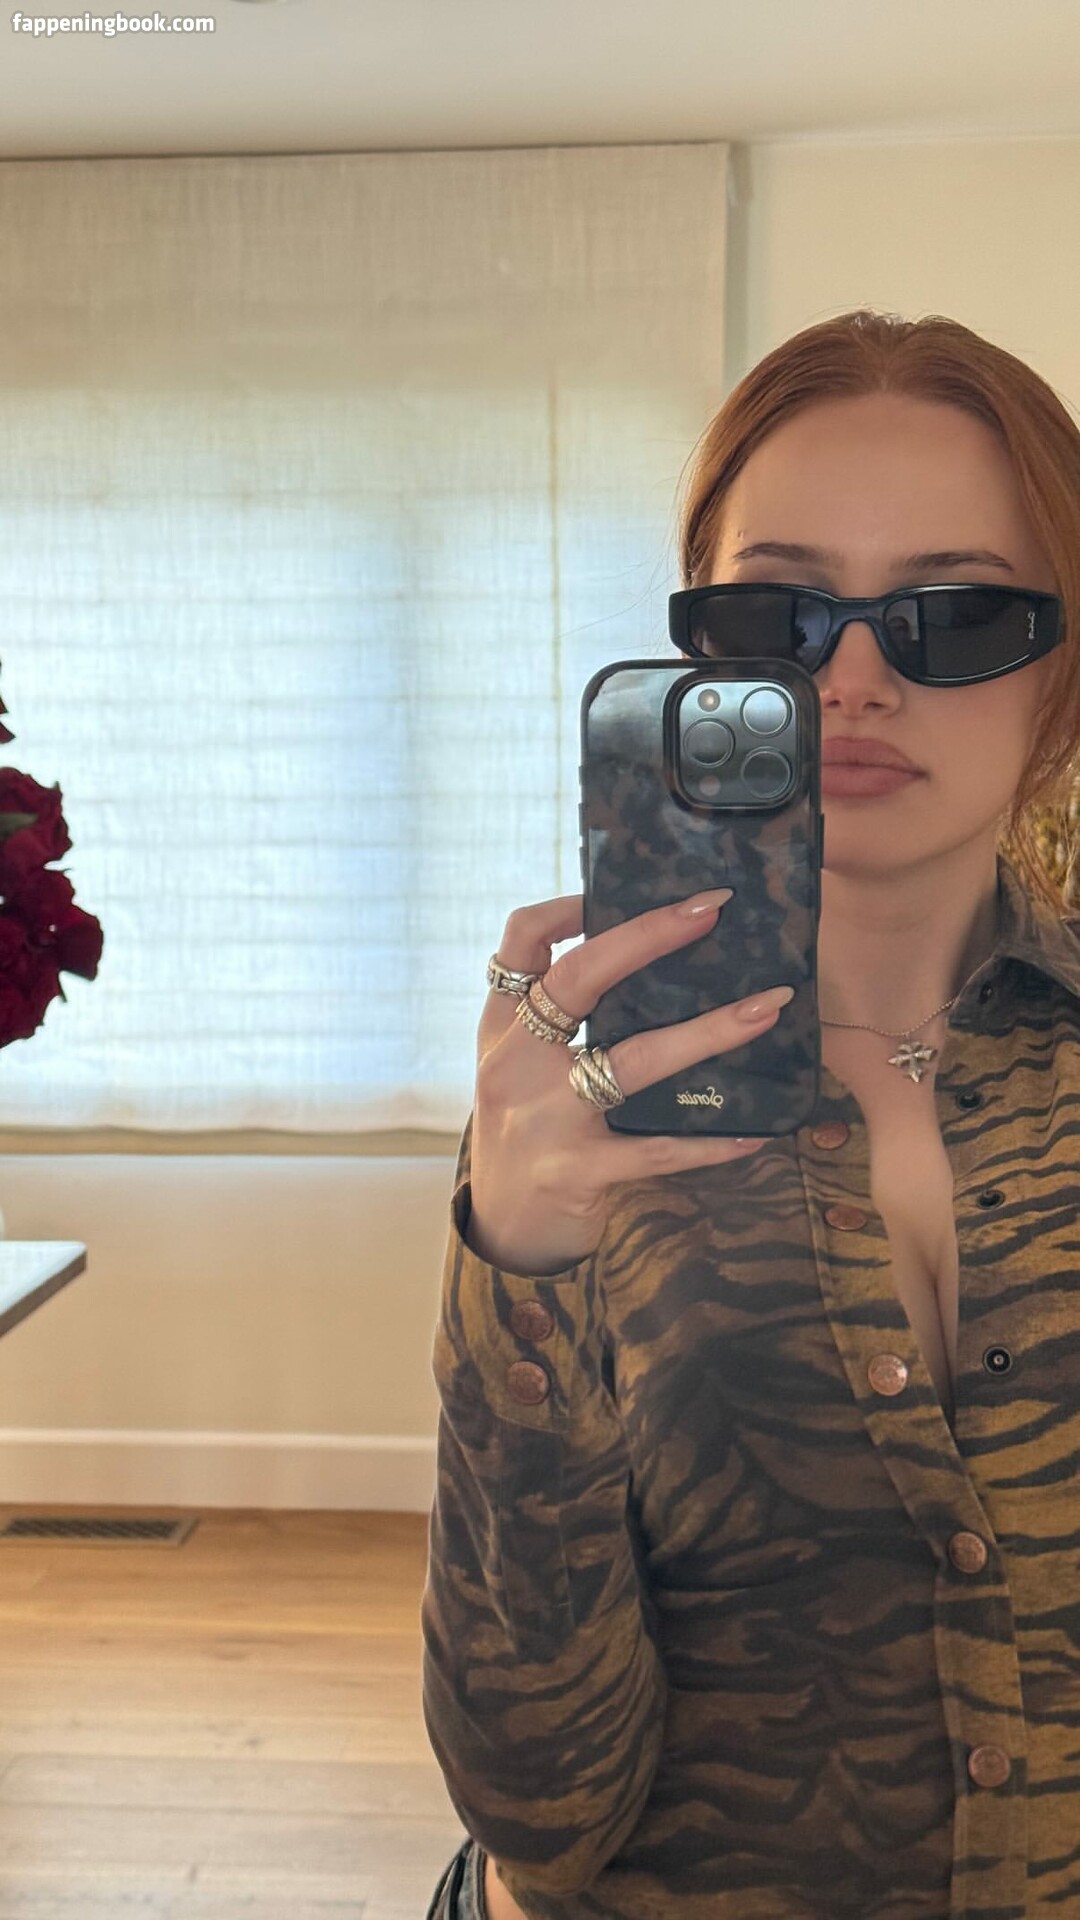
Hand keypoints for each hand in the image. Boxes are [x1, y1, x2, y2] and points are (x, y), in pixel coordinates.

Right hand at [468, 888, 793, 1274]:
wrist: (502, 1230)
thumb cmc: (527, 1133)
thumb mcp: (519, 1067)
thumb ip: (558, 1021)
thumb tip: (642, 955)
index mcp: (502, 1029)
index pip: (519, 945)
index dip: (565, 908)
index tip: (617, 890)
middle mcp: (514, 1064)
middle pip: (577, 980)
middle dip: (647, 937)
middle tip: (711, 910)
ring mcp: (544, 1118)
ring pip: (632, 1060)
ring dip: (709, 1031)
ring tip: (768, 1008)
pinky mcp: (577, 1171)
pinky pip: (656, 1150)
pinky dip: (709, 1140)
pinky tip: (756, 1132)